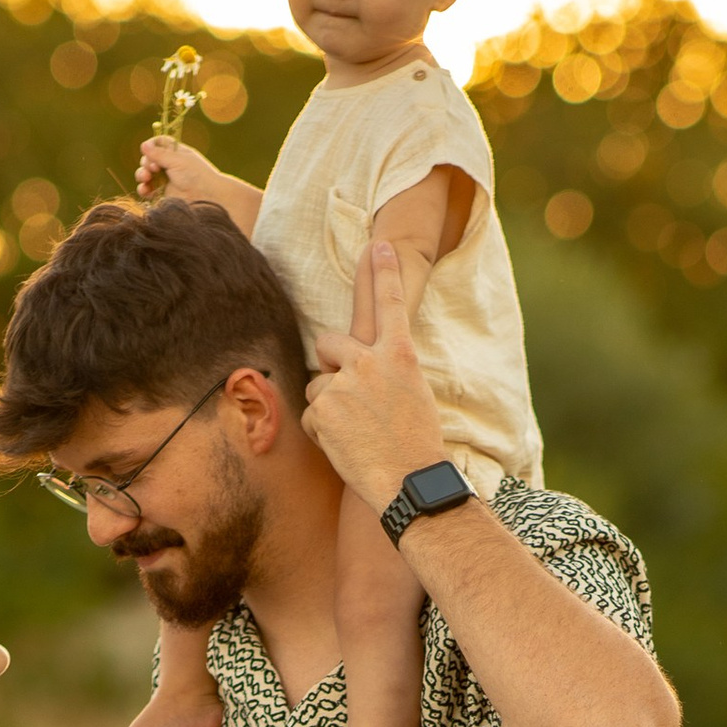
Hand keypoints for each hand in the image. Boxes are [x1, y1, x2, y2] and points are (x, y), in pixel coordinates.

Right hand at [138, 135, 225, 202]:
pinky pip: (147, 190)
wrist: (207, 198)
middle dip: (146, 162)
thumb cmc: (196, 176)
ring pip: (145, 174)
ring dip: (142, 174)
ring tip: (146, 178)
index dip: (151, 145)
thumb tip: (143, 145)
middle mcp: (169, 165)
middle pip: (149, 159)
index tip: (148, 149)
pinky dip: (143, 189)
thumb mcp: (177, 161)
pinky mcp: (162, 195)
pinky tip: (145, 190)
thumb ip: (159, 154)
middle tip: (153, 168)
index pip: (158, 143)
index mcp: (176, 153)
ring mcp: (165, 181)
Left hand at [303, 244, 449, 513]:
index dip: (384, 272)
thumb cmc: (415, 443)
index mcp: (400, 354)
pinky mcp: (323, 409)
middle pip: (328, 342)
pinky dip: (322, 432)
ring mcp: (344, 384)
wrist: (408, 482)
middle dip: (329, 362)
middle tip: (347, 392)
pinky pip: (311, 415)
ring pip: (317, 384)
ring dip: (328, 406)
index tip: (379, 245)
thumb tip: (356, 364)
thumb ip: (386, 369)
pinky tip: (346, 445)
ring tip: (356, 431)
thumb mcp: (412, 392)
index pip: (390, 303)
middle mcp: (370, 361)